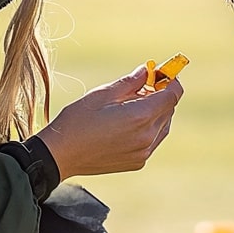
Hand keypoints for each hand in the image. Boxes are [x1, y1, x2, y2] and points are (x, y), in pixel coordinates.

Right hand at [34, 65, 183, 179]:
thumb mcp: (102, 94)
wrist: (60, 155)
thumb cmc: (77, 121)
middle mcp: (147, 137)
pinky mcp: (138, 162)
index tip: (162, 73)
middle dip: (161, 95)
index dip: (171, 81)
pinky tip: (128, 122)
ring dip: (155, 112)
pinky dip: (148, 128)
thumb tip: (147, 70)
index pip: (172, 96)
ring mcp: (143, 152)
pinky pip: (153, 140)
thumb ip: (130, 82)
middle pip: (169, 110)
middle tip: (142, 85)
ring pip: (163, 125)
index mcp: (140, 117)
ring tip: (131, 104)